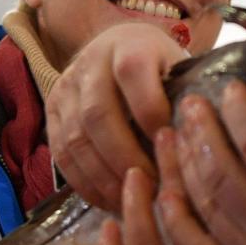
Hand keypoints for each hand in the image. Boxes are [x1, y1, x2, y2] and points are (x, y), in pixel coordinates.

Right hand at [47, 23, 186, 210]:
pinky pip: (61, 153)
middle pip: (98, 113)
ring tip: (131, 199)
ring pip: (76, 138)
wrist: (119, 47)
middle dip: (125, 156)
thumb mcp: (179, 68)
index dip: (152, 113)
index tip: (172, 147)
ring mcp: (65, 87)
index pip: (132, 73)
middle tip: (152, 185)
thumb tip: (194, 143)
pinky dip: (85, 182)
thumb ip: (185, 96)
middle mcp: (90, 61)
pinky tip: (108, 200)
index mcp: (129, 44)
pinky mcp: (51, 111)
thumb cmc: (161, 66)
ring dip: (103, 176)